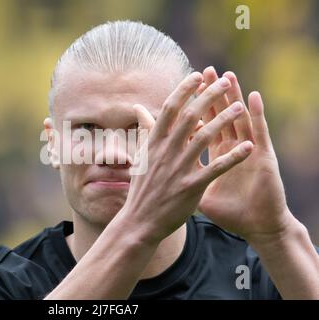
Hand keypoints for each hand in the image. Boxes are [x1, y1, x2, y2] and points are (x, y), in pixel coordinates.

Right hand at [118, 72, 252, 242]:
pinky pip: (216, 168)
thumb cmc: (143, 187)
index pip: (169, 109)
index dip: (184, 90)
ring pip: (204, 138)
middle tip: (225, 83)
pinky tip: (248, 146)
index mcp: (154, 142)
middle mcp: (166, 152)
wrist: (140, 221)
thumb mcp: (141, 156)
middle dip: (209, 97)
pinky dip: (233, 156)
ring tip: (240, 108)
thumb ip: (145, 130)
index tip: (198, 76)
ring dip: (224, 120)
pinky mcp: (191, 187)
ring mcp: (178, 169)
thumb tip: (138, 107)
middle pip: (189, 116)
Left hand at [198, 67, 295, 242]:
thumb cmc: (231, 211)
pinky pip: (259, 134)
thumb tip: (161, 173)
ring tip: (228, 76)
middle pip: (221, 116)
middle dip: (212, 94)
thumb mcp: (199, 191)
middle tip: (206, 72)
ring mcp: (248, 151)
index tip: (183, 93)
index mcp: (216, 154)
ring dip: (234, 97)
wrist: (255, 226)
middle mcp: (232, 148)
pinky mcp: (263, 159)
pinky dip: (256, 115)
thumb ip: (182, 177)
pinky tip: (253, 97)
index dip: (194, 109)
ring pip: (240, 118)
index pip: (203, 126)